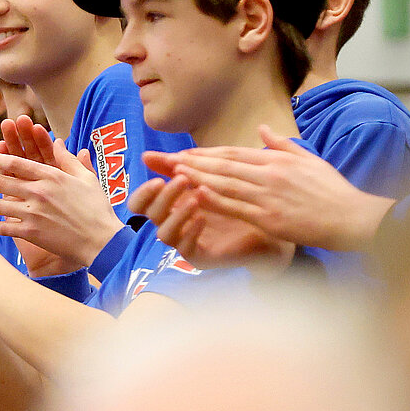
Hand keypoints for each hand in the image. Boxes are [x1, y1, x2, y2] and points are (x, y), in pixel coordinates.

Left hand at [0, 131, 122, 265]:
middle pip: (3, 181)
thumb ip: (69, 160)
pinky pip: (6, 228)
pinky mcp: (32, 233)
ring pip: (0, 205)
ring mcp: (34, 212)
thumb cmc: (97, 209)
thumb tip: (57, 142)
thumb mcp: (87, 179)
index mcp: (51, 176)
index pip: (17, 162)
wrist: (101, 241)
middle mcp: (39, 192)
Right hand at [133, 175, 294, 268]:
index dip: (143, 191)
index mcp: (171, 203)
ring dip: (177, 214)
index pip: (141, 202)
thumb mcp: (209, 176)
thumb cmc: (238, 197)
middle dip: (163, 196)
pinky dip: (191, 232)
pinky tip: (202, 219)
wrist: (268, 223)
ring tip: (195, 199)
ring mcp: (185, 241)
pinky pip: (186, 249)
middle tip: (182, 180)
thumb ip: (183, 164)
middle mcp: (173, 222)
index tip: (156, 177)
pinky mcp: (200, 256)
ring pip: (163, 233)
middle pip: (150, 214)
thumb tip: (146, 154)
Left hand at [141, 126, 394, 252]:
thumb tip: (263, 129)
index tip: (183, 152)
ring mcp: (267, 195)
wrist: (352, 217)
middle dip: (189, 161)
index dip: (205, 153)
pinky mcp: (269, 217)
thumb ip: (282, 145)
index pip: (233, 153)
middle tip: (162, 158)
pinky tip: (193, 196)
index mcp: (276, 160)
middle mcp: (269, 173)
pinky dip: (212, 200)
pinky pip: (234, 207)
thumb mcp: (309, 159)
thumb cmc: (333, 191)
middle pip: (221, 164)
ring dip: (194, 177)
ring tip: (169, 173)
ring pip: (223, 183)